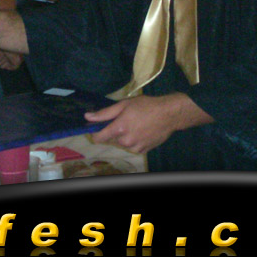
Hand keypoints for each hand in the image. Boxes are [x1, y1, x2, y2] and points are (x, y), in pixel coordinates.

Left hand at [85, 93, 211, 153]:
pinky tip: (141, 131)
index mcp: (119, 129)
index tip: (97, 126)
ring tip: (135, 124)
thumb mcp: (123, 105)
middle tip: (124, 119)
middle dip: (114, 131)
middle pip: (111, 139)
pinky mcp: (144, 151)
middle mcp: (126, 141)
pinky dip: (134, 140)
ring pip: (122, 143)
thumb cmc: (145, 106)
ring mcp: (135, 148)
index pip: (98, 138)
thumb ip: (104, 113)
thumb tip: (87, 117)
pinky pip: (132, 147)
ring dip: (124, 136)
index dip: (95, 132)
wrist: (168, 114)